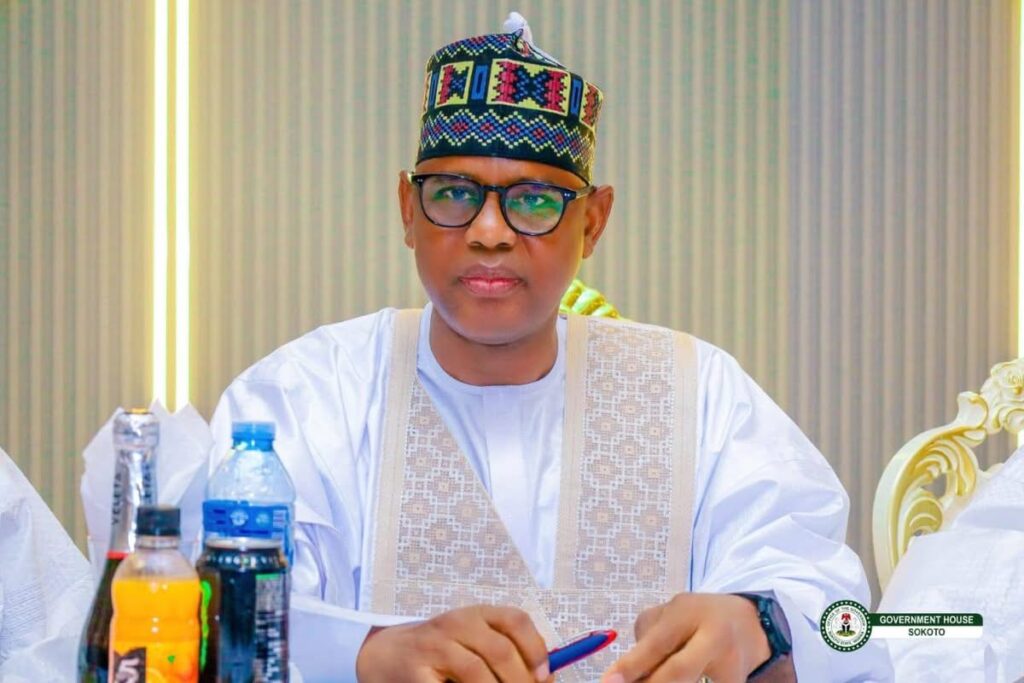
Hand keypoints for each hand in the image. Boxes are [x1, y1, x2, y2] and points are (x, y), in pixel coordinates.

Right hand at [355, 604, 553, 682]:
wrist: (385, 654)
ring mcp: (434, 647)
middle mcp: (455, 623)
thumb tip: (547, 678)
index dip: (535, 647)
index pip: (514, 619)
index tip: (545, 674)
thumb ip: (507, 654)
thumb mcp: (473, 642)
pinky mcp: (417, 673)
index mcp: (475, 613)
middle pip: (500, 650)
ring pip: (477, 673)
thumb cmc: (440, 652)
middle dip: (521, 681)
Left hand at [601, 593, 771, 682]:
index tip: (609, 681)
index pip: (656, 642)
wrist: (751, 624)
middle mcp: (714, 637)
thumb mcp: (672, 614)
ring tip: (650, 677)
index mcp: (689, 612)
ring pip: (690, 682)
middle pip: (678, 671)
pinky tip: (683, 678)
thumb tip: (625, 676)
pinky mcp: (737, 681)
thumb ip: (648, 638)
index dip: (631, 665)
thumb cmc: (697, 618)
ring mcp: (731, 663)